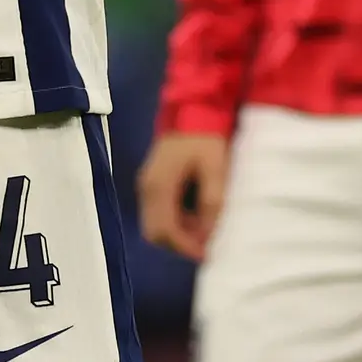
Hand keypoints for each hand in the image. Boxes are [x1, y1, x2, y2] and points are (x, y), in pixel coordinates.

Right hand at [138, 130, 229, 259]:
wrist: (192, 108)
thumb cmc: (205, 139)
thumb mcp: (215, 170)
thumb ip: (211, 203)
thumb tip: (206, 234)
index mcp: (158, 187)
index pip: (163, 231)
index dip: (185, 247)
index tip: (207, 253)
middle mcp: (146, 189)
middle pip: (154, 232)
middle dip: (179, 244)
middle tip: (206, 245)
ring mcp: (147, 185)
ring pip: (155, 224)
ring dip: (178, 233)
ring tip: (205, 229)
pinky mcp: (153, 182)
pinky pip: (159, 212)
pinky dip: (176, 221)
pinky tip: (197, 214)